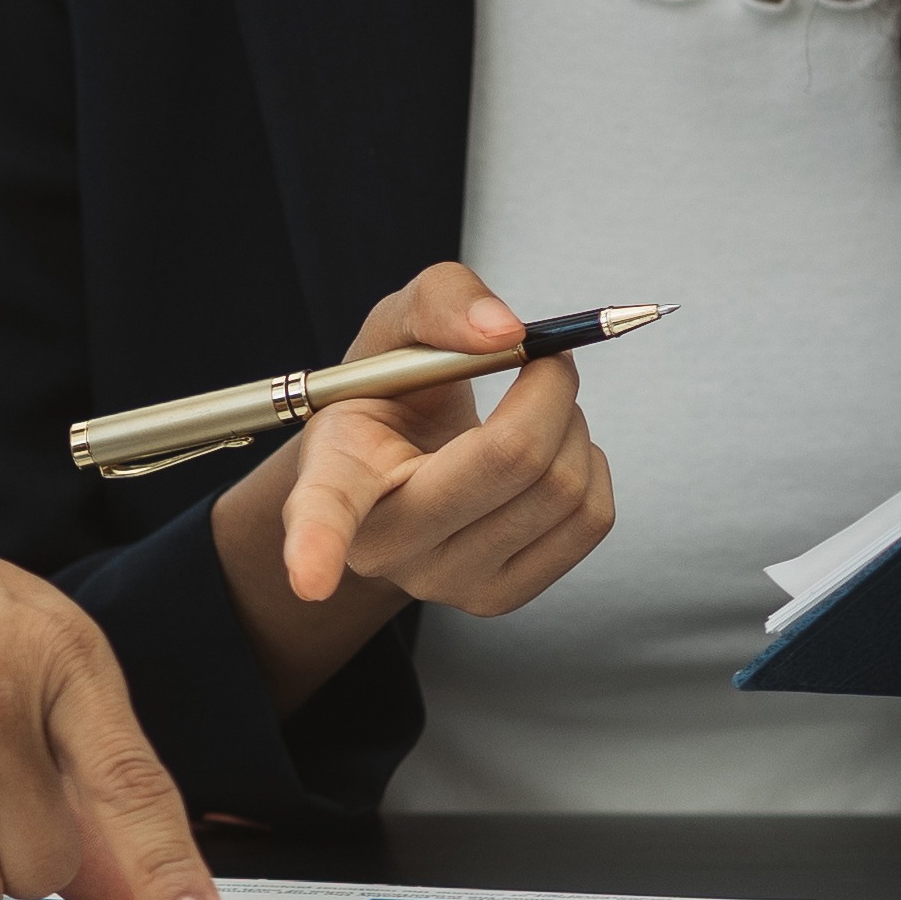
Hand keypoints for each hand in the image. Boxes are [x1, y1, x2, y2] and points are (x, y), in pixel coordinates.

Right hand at [208, 263, 618, 707]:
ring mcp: (446, 584)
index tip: (309, 578)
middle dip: (551, 384)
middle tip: (542, 355)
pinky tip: (549, 454)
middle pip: (511, 461)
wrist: (403, 467)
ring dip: (574, 420)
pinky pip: (591, 520)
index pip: (322, 513)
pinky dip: (589, 465)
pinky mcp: (501, 598)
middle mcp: (386, 546)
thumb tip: (505, 334)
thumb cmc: (392, 395)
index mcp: (338, 473)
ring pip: (565, 489)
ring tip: (537, 405)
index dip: (315, 544)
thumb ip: (440, 300)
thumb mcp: (396, 328)